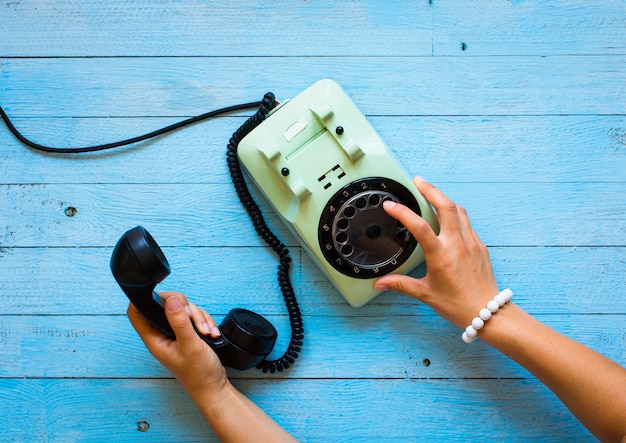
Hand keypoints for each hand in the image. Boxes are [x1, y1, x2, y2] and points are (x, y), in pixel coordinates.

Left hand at [127, 292, 228, 402]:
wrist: (214, 386)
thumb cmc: (198, 374)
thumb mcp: (190, 345)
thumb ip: (179, 322)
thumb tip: (171, 300)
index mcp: (155, 339)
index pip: (137, 313)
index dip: (145, 299)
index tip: (163, 295)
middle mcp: (162, 334)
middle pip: (166, 306)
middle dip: (186, 308)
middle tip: (194, 319)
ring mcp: (175, 334)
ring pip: (183, 310)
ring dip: (199, 317)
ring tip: (207, 332)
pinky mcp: (187, 334)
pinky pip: (194, 318)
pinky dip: (204, 322)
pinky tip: (211, 333)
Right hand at [374, 177, 499, 328]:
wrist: (488, 313)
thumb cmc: (458, 305)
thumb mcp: (425, 294)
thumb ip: (401, 284)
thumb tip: (380, 284)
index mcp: (442, 256)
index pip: (420, 227)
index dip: (403, 212)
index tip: (391, 204)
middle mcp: (458, 245)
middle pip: (446, 206)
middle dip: (431, 190)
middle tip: (418, 181)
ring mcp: (471, 243)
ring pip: (459, 211)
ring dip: (444, 198)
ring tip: (432, 193)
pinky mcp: (480, 246)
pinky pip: (467, 223)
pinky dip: (456, 214)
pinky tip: (448, 217)